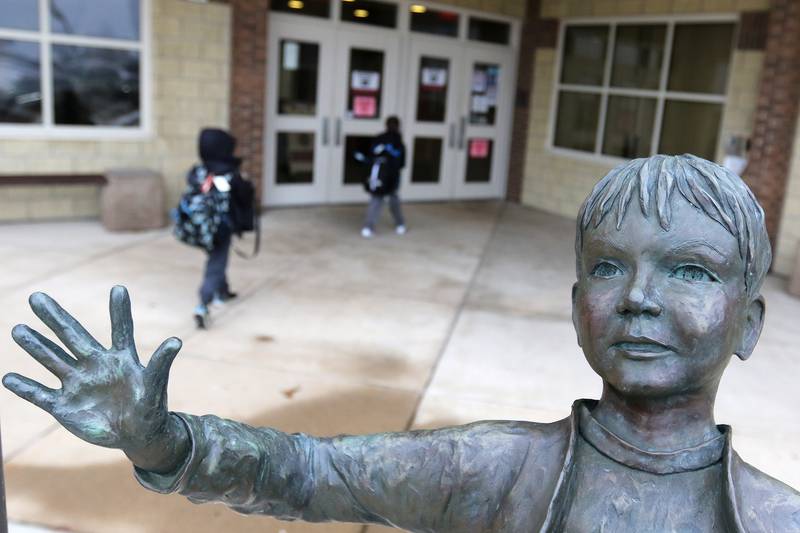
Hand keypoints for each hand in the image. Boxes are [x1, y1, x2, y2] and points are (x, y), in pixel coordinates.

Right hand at [3, 286, 187, 471]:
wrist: (138, 436)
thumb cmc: (150, 409)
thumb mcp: (154, 385)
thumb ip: (161, 364)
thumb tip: (176, 340)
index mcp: (120, 359)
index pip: (120, 329)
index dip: (119, 310)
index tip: (120, 288)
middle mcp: (95, 366)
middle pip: (71, 336)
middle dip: (54, 317)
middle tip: (37, 297)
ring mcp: (78, 384)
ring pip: (52, 360)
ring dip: (35, 346)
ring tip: (18, 329)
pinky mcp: (65, 406)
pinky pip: (41, 395)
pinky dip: (25, 388)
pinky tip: (8, 378)